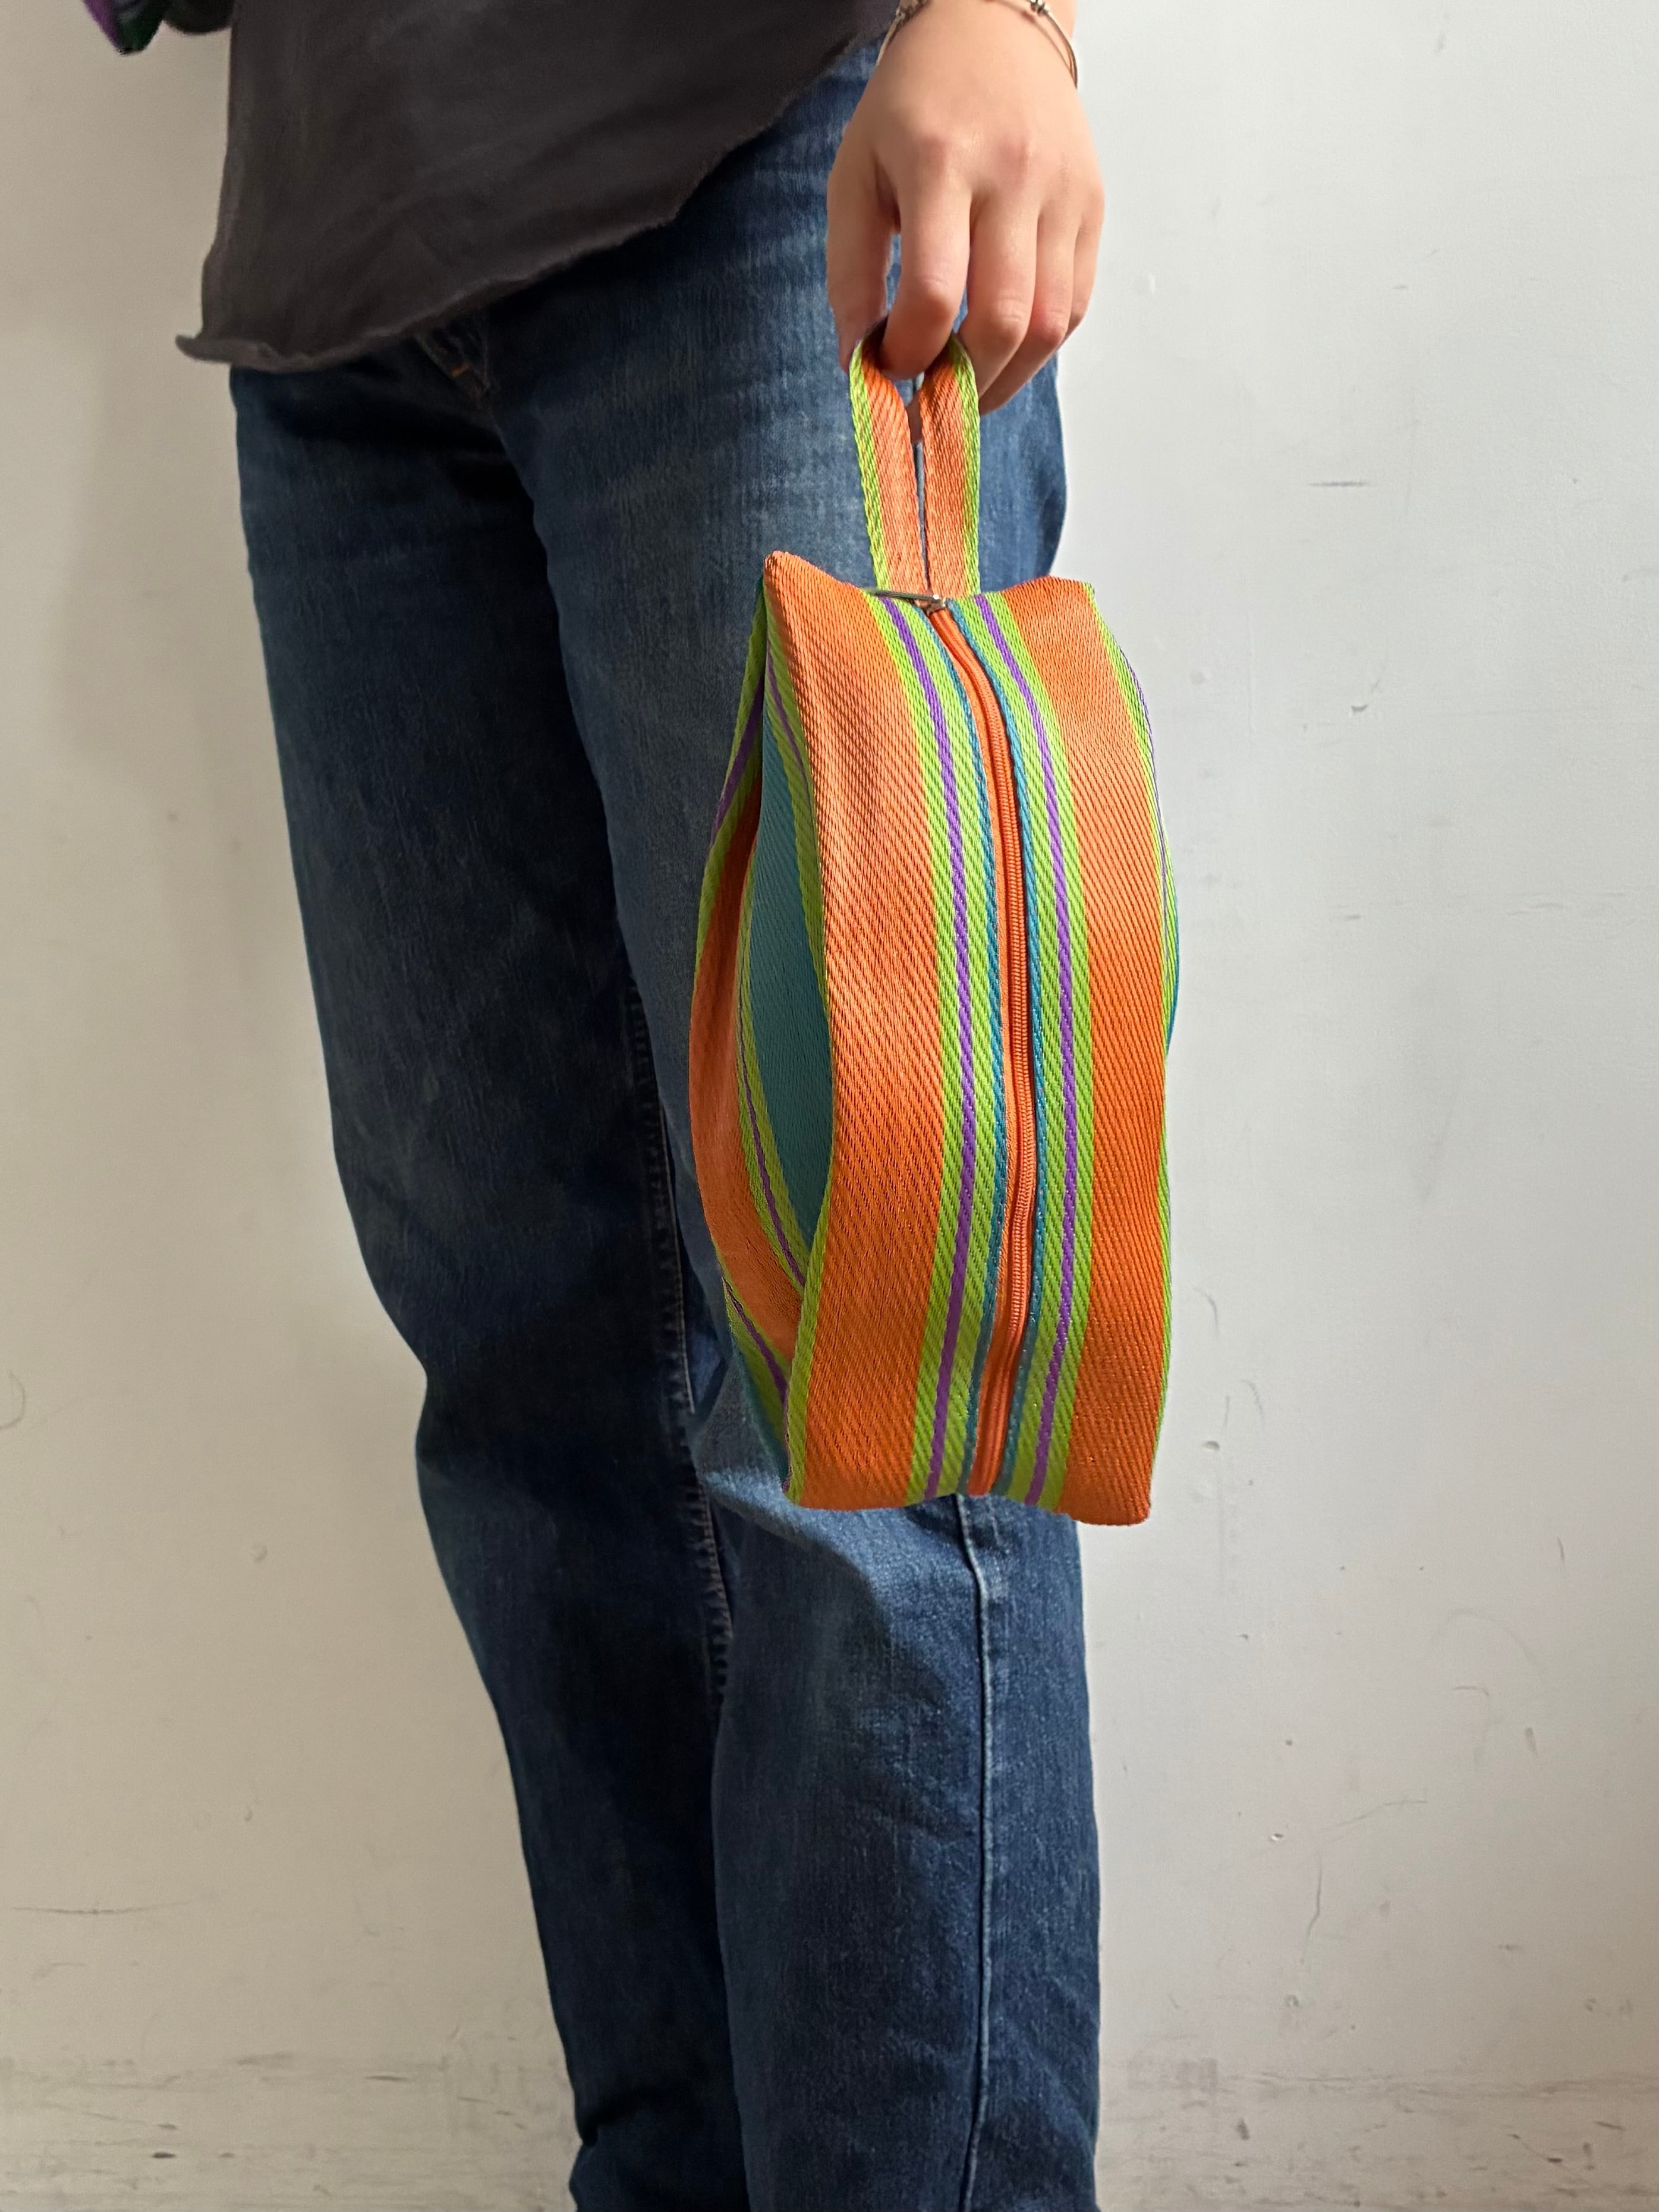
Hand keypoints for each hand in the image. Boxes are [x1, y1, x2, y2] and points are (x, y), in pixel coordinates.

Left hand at [827, 0, 1102, 412]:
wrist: (993, 28)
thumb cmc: (915, 104)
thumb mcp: (855, 175)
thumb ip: (850, 273)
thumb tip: (859, 364)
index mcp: (942, 160)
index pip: (933, 292)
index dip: (908, 353)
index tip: (889, 369)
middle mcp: (1013, 175)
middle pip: (1003, 320)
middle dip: (962, 382)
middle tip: (931, 396)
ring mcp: (1062, 193)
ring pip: (1049, 326)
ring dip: (1004, 378)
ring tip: (966, 387)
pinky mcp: (1091, 208)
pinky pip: (1074, 306)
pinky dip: (1037, 346)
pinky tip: (1002, 348)